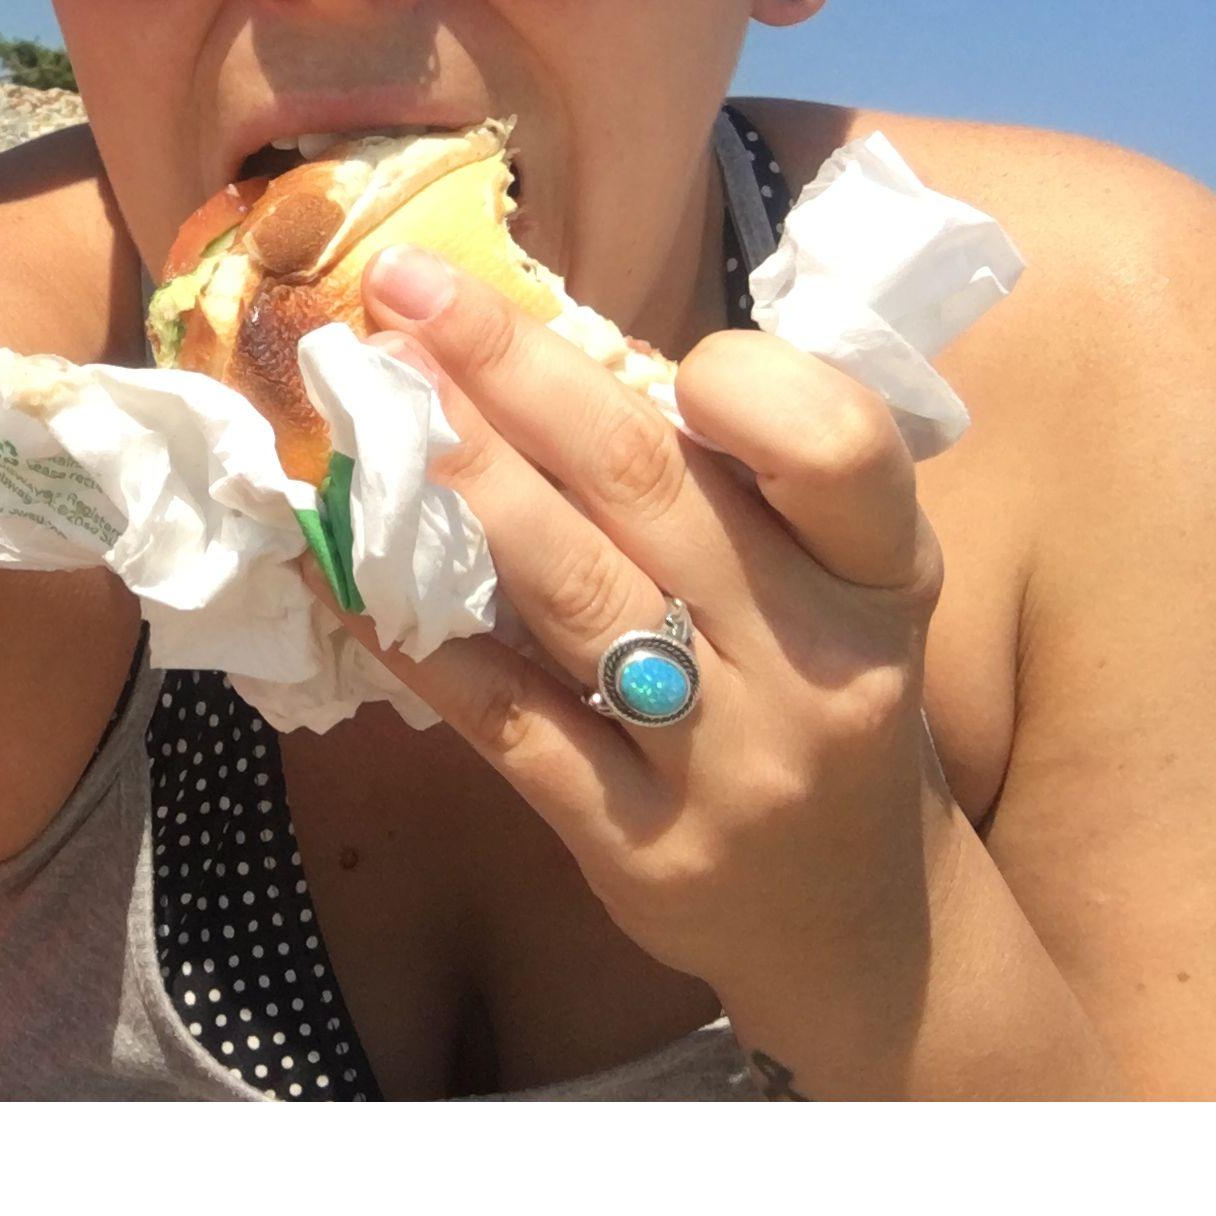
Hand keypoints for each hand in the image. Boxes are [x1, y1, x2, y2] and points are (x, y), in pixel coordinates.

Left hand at [353, 245, 967, 1033]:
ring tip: (365, 399)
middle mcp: (817, 663)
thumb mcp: (829, 583)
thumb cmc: (819, 696)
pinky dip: (412, 632)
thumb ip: (726, 478)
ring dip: (457, 478)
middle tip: (409, 286)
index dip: (735, 378)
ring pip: (572, 590)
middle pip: (652, 486)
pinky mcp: (637, 842)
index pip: (835, 445)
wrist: (862, 930)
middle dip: (515, 369)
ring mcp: (729, 762)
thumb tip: (547, 345)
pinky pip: (506, 717)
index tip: (616, 328)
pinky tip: (332, 564)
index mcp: (882, 575)